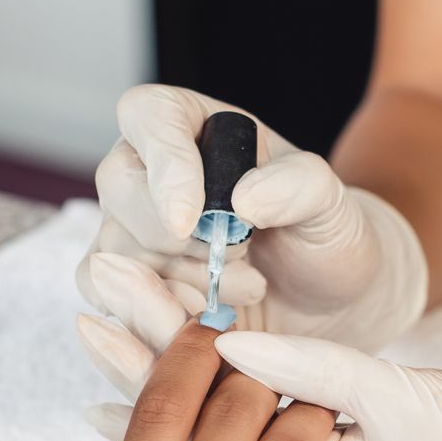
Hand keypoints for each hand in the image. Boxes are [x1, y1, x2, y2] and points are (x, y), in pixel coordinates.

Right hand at [78, 84, 428, 351]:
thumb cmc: (322, 235)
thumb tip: (243, 198)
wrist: (325, 300)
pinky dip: (158, 322)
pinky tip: (209, 324)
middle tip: (240, 259)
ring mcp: (127, 232)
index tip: (192, 220)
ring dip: (178, 286)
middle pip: (119, 189)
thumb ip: (300, 186)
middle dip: (177, 240)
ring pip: (111, 255)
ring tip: (244, 292)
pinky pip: (110, 306)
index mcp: (189, 124)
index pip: (149, 116)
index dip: (164, 167)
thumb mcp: (331, 203)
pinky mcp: (125, 289)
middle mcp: (145, 172)